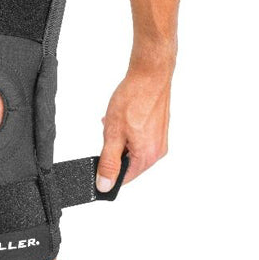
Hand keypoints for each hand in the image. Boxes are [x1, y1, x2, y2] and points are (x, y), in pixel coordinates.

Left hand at [96, 54, 173, 190]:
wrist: (150, 75)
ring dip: (119, 141)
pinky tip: (122, 120)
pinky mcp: (159, 131)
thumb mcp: (113, 134)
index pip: (124, 179)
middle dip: (113, 152)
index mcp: (147, 156)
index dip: (108, 174)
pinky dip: (127, 134)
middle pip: (128, 165)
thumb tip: (104, 185)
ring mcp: (159, 141)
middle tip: (109, 134)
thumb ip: (108, 163)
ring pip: (132, 151)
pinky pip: (138, 141)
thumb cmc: (135, 99)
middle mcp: (157, 152)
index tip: (99, 163)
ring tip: (116, 124)